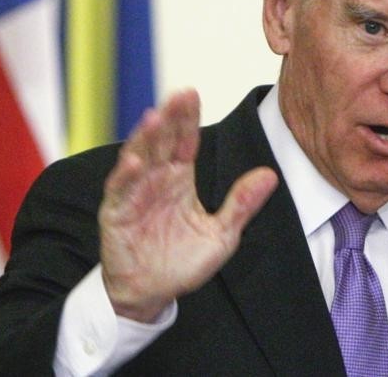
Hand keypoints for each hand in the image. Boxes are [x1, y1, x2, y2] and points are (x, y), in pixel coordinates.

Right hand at [98, 89, 277, 321]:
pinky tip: (136, 161)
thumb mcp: (221, 234)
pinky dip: (127, 176)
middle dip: (169, 117)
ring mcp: (134, 194)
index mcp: (179, 178)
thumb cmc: (182, 261)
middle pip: (162, 141)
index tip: (193, 93)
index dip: (187, 118)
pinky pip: (120, 191)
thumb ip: (242, 204)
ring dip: (145, 138)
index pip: (184, 140)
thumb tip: (270, 175)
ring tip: (154, 117)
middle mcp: (156, 179)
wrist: (151, 293)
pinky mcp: (117, 213)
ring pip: (139, 158)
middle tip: (179, 94)